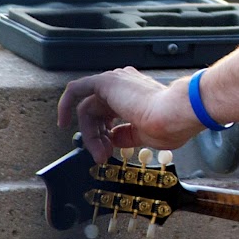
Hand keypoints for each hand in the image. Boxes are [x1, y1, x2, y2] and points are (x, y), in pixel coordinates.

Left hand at [57, 67, 201, 162]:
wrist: (176, 114)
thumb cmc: (171, 123)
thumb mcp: (144, 135)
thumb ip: (125, 135)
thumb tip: (112, 139)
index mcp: (137, 96)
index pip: (110, 116)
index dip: (105, 136)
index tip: (108, 152)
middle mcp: (126, 87)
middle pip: (97, 114)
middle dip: (96, 138)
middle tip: (101, 156)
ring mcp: (116, 82)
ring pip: (89, 109)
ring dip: (90, 133)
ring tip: (97, 151)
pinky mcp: (106, 82)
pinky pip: (77, 90)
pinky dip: (66, 104)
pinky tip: (63, 121)